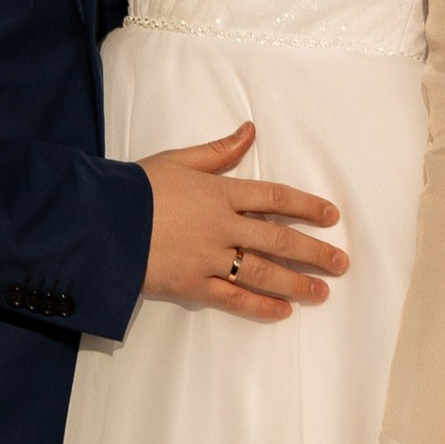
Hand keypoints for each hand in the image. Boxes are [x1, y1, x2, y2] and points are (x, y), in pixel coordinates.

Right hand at [139, 123, 344, 319]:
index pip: (274, 197)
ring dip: (296, 283)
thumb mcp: (178, 159)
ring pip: (263, 272)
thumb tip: (250, 131)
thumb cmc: (139, 186)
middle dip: (314, 251)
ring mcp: (210, 258)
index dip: (306, 206)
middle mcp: (223, 226)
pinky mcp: (194, 285)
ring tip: (322, 293)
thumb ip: (218, 150)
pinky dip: (259, 307)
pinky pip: (234, 299)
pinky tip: (282, 312)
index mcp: (220, 191)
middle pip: (278, 238)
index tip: (331, 216)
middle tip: (341, 263)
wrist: (103, 221)